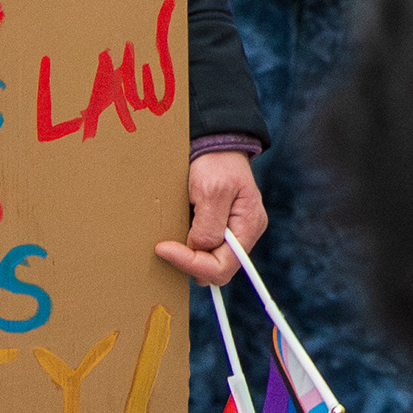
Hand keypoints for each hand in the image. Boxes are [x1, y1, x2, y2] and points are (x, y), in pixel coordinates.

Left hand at [155, 151, 268, 286]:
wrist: (214, 143)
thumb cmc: (216, 162)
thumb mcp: (212, 191)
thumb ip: (208, 227)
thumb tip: (199, 250)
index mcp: (249, 227)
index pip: (222, 268)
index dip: (191, 264)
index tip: (164, 248)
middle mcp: (244, 235)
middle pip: (214, 270)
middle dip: (189, 261)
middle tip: (167, 245)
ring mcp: (233, 233)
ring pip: (207, 262)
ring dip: (188, 254)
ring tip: (173, 235)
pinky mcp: (220, 228)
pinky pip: (204, 249)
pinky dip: (188, 245)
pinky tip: (180, 230)